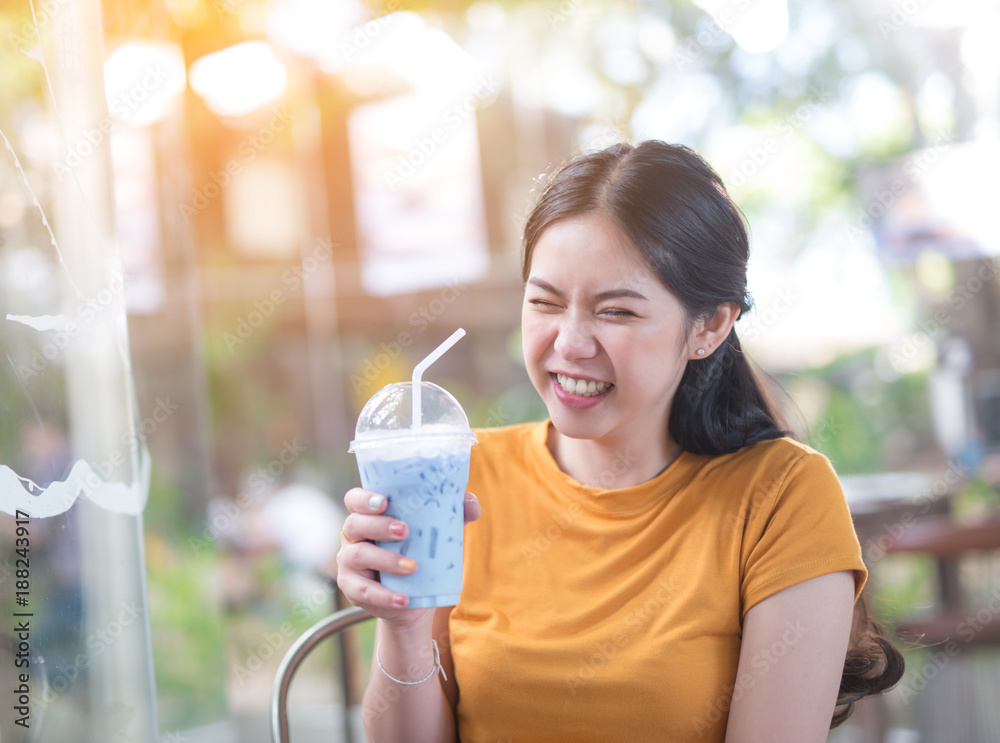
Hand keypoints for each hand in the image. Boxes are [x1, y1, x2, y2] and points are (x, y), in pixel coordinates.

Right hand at [336, 488, 480, 627]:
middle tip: (404, 531)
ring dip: (386, 560)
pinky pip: (363, 591)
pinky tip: (403, 599)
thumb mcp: (435, 532)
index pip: (354, 499)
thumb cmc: (420, 553)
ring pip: (359, 555)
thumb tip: (472, 506)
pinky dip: (385, 596)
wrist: (413, 597)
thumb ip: (453, 514)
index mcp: (368, 516)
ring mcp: (349, 562)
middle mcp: (353, 536)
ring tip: (413, 567)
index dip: (364, 498)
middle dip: (379, 526)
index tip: (384, 501)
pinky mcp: (352, 589)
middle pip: (355, 523)